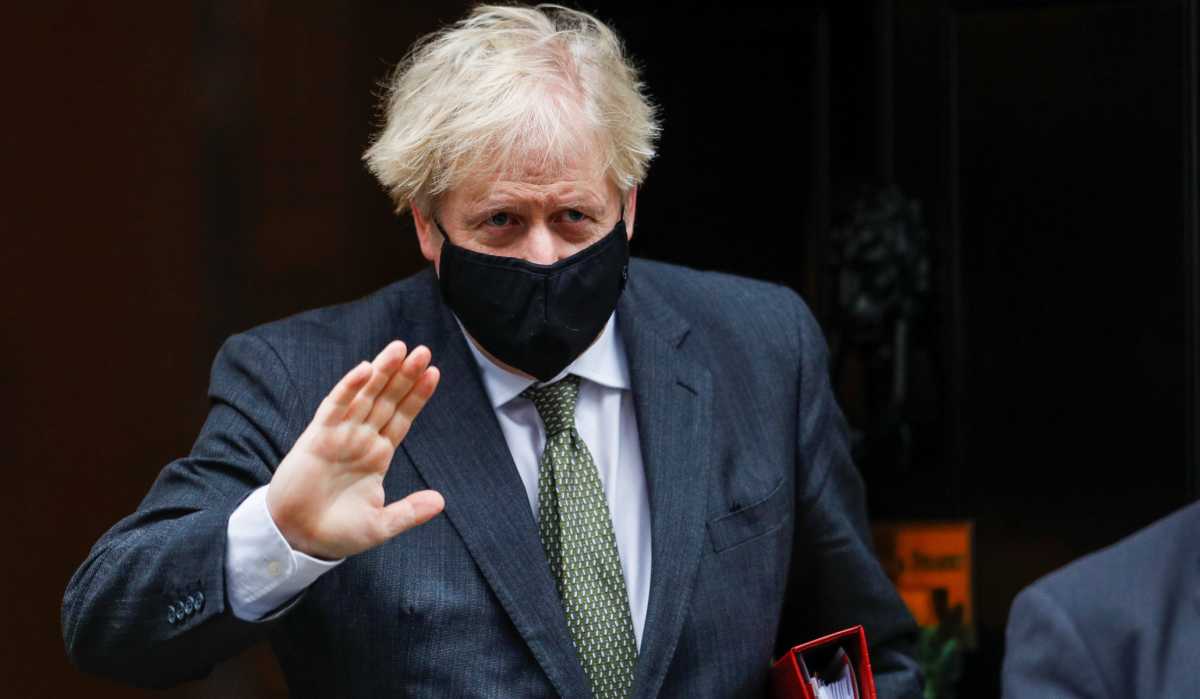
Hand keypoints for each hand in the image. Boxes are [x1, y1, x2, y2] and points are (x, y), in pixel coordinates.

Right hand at [266, 341, 443, 559]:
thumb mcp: (380, 525)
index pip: (402, 418)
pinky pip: (334, 406)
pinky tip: (364, 370)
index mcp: (378, 455)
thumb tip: (441, 502)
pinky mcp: (317, 437)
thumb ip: (409, 512)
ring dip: (381, 372)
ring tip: (400, 348)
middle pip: (388, 400)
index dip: (417, 396)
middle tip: (423, 351)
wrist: (297, 539)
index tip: (434, 373)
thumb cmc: (337, 531)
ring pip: (364, 396)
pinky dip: (348, 387)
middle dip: (404, 376)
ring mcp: (340, 435)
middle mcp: (361, 439)